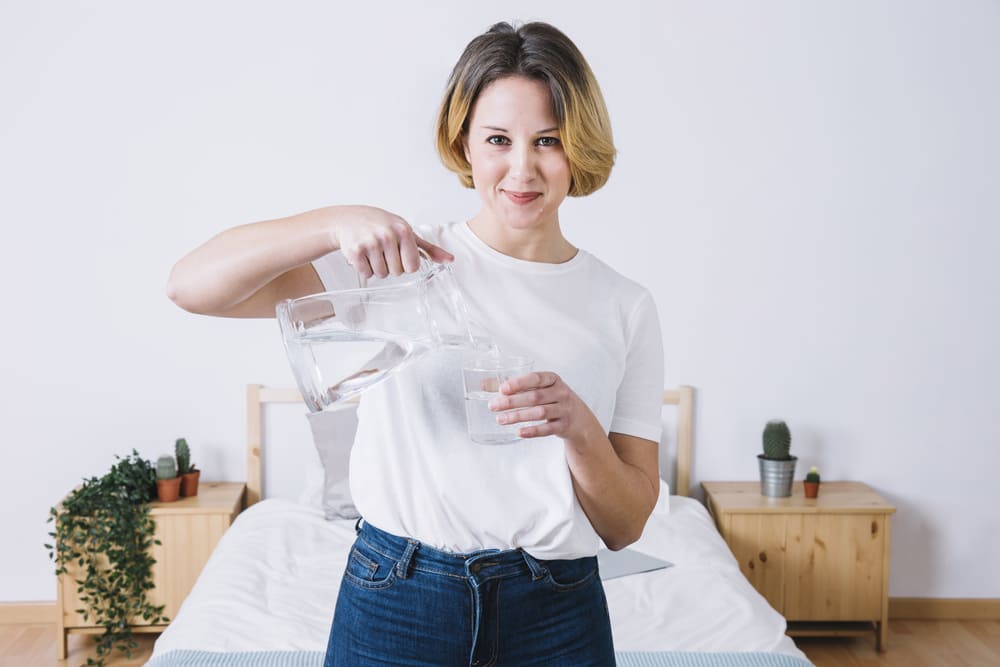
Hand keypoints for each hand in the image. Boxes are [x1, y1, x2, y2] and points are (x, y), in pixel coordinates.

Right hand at [332, 206, 453, 278]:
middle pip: (397, 272)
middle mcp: (387, 235)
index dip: (405, 263)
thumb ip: (428, 248)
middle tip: (383, 250)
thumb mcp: (406, 232)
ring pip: (382, 274)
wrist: (349, 219)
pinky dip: (364, 268)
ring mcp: (370, 243)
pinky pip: (367, 273)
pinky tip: (363, 254)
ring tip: (372, 251)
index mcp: (403, 230)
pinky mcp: (355, 251)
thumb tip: (450, 260)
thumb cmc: (380, 225)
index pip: (412, 266)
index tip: (398, 252)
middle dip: (391, 265)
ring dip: (377, 267)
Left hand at [488, 371, 599, 440]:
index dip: (519, 383)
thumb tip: (484, 385)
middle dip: (512, 402)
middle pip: (535, 397)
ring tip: (500, 420)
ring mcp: (564, 410)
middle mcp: (561, 393)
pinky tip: (519, 432)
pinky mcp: (564, 426)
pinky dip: (533, 431)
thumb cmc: (553, 399)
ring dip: (518, 416)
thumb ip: (513, 387)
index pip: (536, 378)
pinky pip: (548, 429)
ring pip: (540, 413)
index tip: (502, 388)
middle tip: (493, 406)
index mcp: (553, 379)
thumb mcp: (538, 389)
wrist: (580, 419)